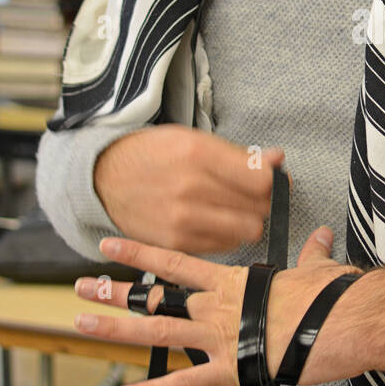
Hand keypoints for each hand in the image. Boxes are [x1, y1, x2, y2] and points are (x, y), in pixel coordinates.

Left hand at [73, 226, 360, 385]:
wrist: (346, 323)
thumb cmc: (333, 295)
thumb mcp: (318, 267)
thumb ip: (312, 253)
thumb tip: (322, 235)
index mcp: (233, 282)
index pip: (177, 262)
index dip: (140, 253)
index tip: (110, 246)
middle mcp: (217, 307)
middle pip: (155, 298)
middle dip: (113, 294)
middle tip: (80, 288)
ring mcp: (219, 338)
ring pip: (156, 332)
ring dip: (116, 329)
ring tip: (81, 324)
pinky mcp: (230, 370)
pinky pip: (183, 383)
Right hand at [93, 125, 287, 253]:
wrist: (105, 179)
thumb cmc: (154, 155)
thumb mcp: (193, 139)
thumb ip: (238, 154)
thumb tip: (278, 160)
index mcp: (198, 154)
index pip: (261, 180)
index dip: (275, 181)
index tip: (274, 180)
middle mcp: (191, 189)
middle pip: (258, 209)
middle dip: (263, 202)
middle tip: (253, 195)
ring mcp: (182, 220)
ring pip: (246, 231)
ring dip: (247, 221)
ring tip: (233, 208)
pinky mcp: (175, 243)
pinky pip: (224, 245)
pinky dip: (227, 235)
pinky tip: (215, 221)